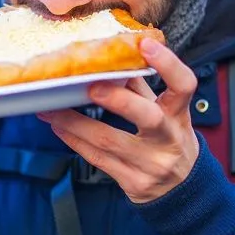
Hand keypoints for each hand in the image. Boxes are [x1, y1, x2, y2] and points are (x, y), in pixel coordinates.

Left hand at [38, 38, 199, 202]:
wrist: (184, 191)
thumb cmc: (169, 141)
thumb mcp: (165, 114)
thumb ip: (142, 88)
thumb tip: (115, 57)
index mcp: (178, 115)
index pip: (183, 86)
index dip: (168, 64)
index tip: (145, 44)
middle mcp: (168, 139)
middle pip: (148, 117)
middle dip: (118, 100)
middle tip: (90, 87)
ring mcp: (151, 164)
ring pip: (109, 141)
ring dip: (75, 122)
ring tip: (50, 109)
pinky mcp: (133, 183)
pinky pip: (98, 159)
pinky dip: (75, 141)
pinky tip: (59, 127)